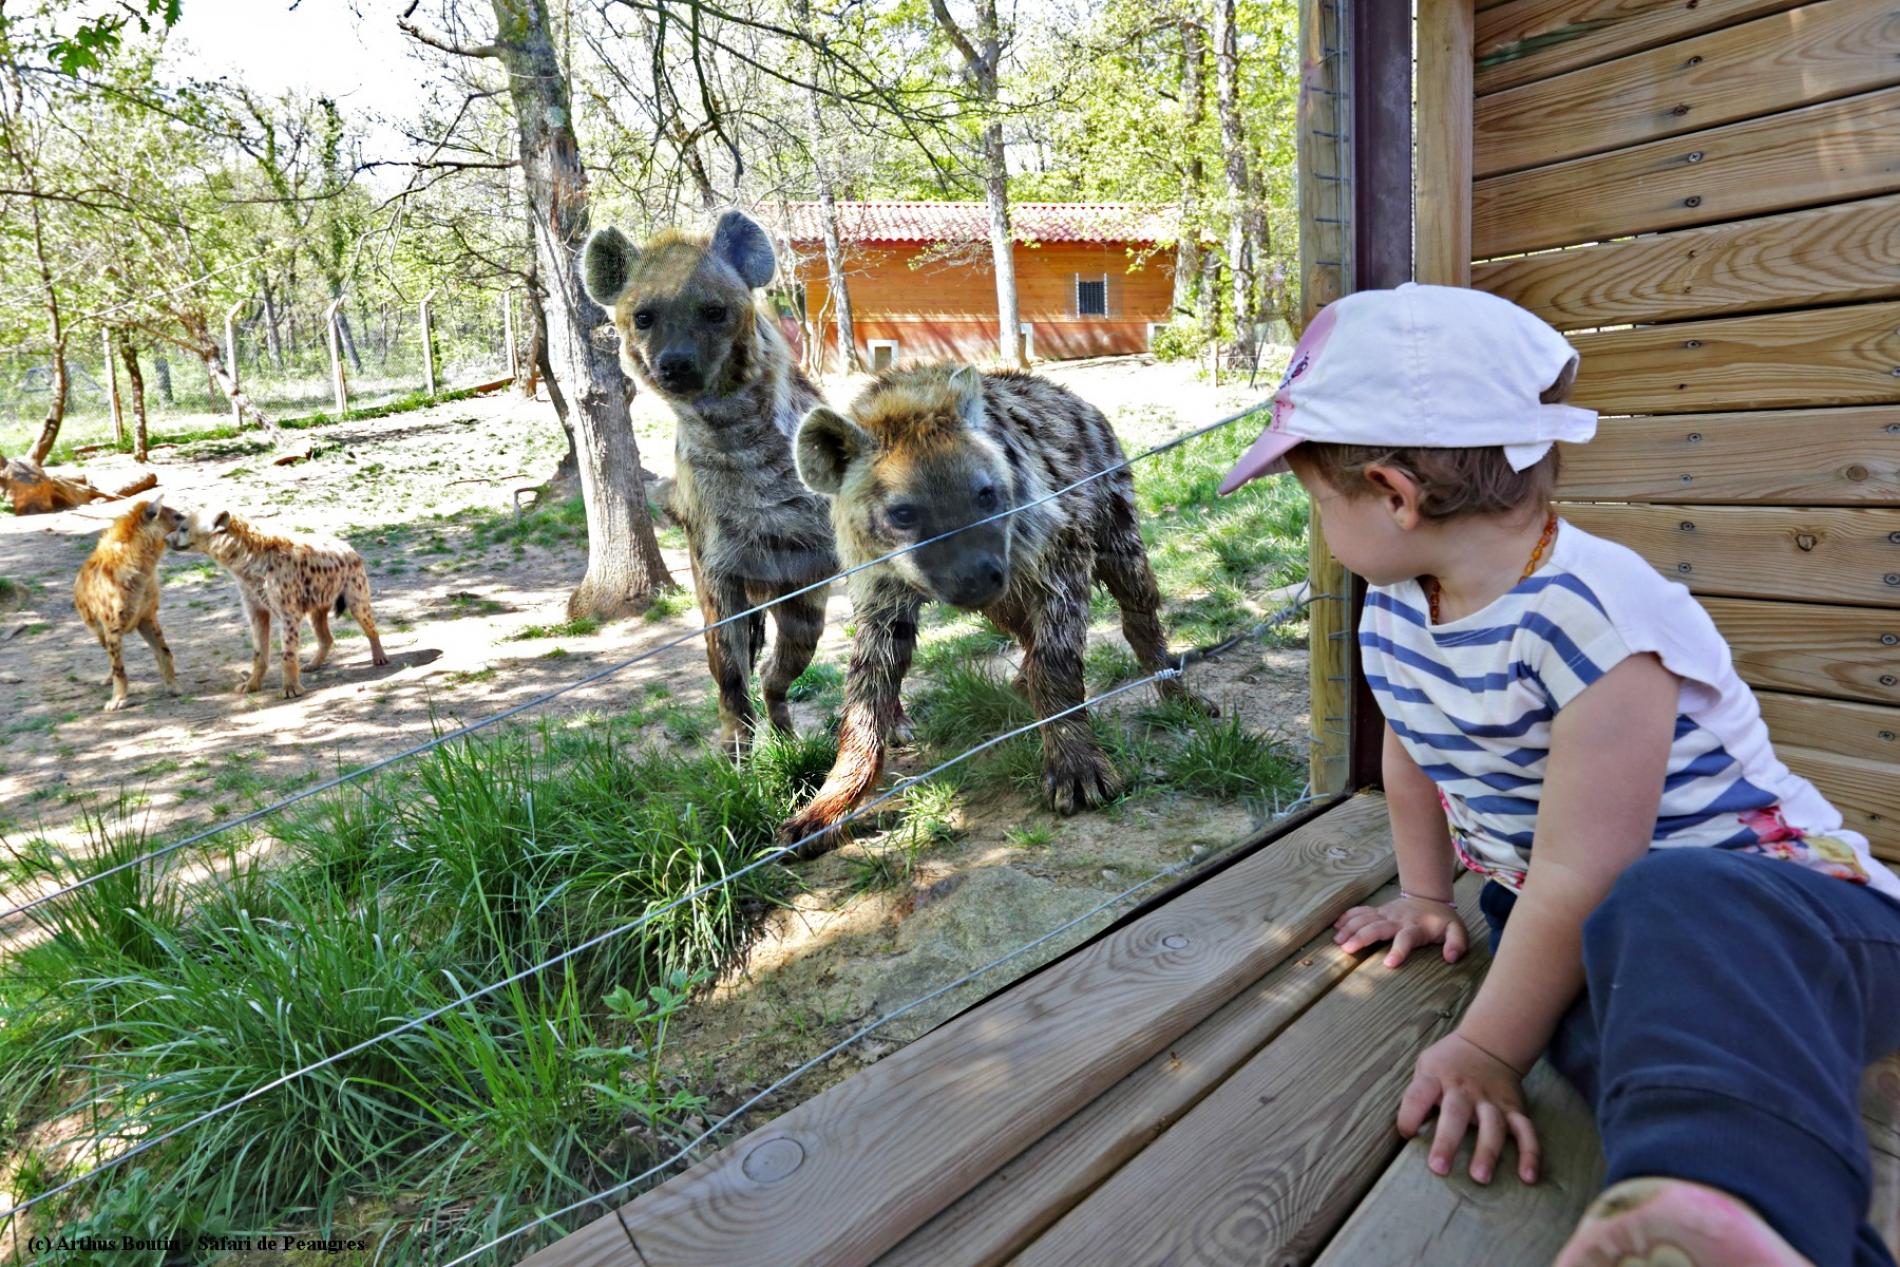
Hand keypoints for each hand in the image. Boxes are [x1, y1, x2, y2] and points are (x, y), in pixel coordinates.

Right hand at [1333, 894, 1467, 966]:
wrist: (1429, 897)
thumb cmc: (1442, 920)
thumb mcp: (1457, 930)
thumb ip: (1457, 943)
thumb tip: (1450, 957)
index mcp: (1416, 927)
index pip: (1406, 938)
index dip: (1399, 950)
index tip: (1389, 964)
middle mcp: (1397, 920)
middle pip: (1377, 927)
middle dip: (1361, 938)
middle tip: (1346, 949)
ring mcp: (1385, 914)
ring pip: (1364, 919)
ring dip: (1350, 929)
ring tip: (1337, 941)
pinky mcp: (1378, 911)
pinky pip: (1360, 912)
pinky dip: (1347, 917)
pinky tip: (1335, 926)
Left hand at [1399, 1031, 1539, 1184]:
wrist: (1488, 1044)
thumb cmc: (1448, 1064)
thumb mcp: (1425, 1067)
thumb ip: (1417, 1096)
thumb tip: (1408, 1133)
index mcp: (1436, 1077)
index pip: (1417, 1096)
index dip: (1409, 1116)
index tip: (1407, 1135)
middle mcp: (1464, 1089)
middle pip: (1455, 1113)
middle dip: (1447, 1141)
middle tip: (1438, 1168)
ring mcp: (1491, 1099)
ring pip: (1492, 1125)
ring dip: (1487, 1152)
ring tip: (1480, 1177)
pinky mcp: (1514, 1109)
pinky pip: (1526, 1131)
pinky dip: (1530, 1154)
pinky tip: (1529, 1177)